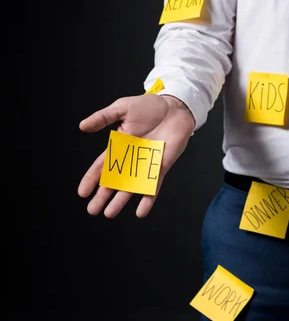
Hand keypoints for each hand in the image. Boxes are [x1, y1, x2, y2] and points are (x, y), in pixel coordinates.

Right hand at [78, 94, 194, 217]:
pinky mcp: (160, 167)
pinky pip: (153, 186)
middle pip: (114, 181)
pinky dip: (148, 199)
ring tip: (109, 214)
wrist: (174, 107)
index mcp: (119, 147)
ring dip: (120, 201)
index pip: (102, 166)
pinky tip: (141, 212)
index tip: (82, 193)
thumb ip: (103, 118)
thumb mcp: (121, 109)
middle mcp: (131, 159)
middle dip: (102, 196)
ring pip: (131, 187)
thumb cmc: (148, 106)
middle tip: (92, 211)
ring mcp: (146, 164)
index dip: (91, 179)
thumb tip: (82, 126)